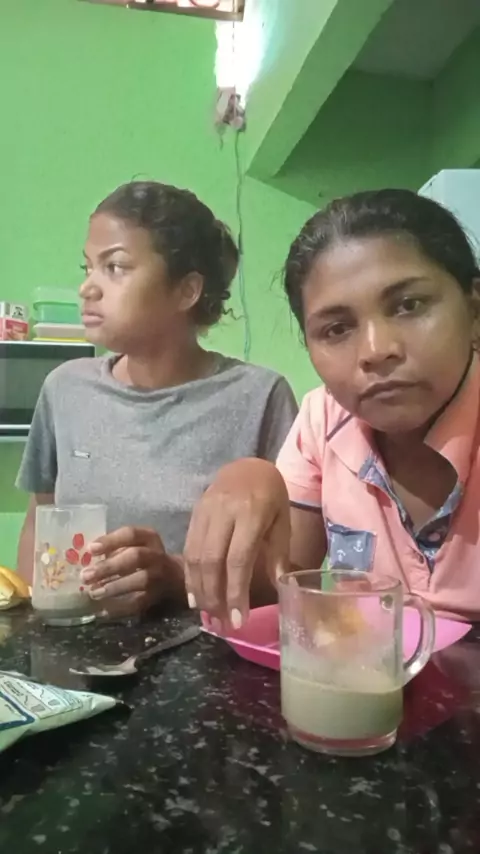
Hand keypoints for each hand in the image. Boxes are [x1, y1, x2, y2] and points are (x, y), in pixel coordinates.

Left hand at [81, 526, 180, 617]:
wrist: (175, 577)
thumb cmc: (145, 557)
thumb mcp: (135, 545)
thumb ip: (114, 549)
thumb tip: (85, 560)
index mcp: (149, 538)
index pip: (130, 534)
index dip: (110, 541)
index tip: (90, 549)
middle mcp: (157, 555)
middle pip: (135, 557)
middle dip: (109, 566)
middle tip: (86, 575)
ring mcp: (159, 577)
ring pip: (140, 579)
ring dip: (115, 586)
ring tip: (94, 593)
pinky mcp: (157, 597)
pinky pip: (139, 603)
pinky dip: (121, 608)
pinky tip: (103, 611)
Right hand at [184, 459, 290, 627]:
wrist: (247, 466)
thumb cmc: (271, 496)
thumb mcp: (283, 521)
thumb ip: (279, 554)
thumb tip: (281, 589)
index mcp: (252, 513)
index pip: (239, 559)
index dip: (236, 592)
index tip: (239, 620)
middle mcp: (224, 512)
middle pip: (212, 561)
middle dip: (215, 596)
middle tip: (221, 623)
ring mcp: (205, 512)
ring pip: (195, 557)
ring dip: (200, 590)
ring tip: (208, 615)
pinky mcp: (194, 514)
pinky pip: (188, 548)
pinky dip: (189, 575)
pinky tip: (195, 595)